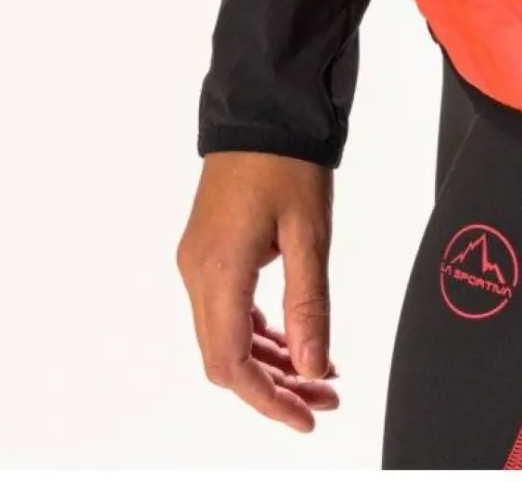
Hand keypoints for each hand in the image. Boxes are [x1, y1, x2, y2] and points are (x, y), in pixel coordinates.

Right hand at [176, 151, 342, 432]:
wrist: (264, 104)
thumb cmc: (286, 158)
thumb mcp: (308, 233)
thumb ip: (309, 305)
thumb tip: (312, 368)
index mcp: (217, 271)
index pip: (232, 365)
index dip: (268, 401)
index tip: (307, 417)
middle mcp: (197, 272)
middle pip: (225, 359)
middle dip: (275, 386)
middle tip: (324, 397)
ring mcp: (198, 261)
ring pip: (225, 336)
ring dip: (269, 361)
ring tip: (318, 371)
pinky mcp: (208, 250)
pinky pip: (227, 309)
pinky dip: (259, 332)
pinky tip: (293, 337)